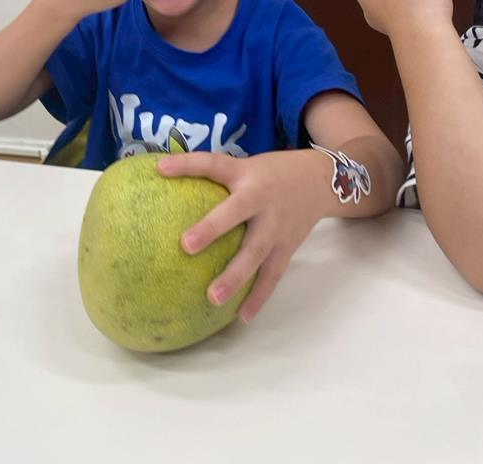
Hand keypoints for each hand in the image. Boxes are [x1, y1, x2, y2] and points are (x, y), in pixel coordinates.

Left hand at [158, 151, 324, 322]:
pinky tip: (242, 317)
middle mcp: (262, 199)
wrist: (320, 181)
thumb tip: (164, 175)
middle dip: (213, 228)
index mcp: (246, 175)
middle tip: (185, 245)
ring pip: (255, 253)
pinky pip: (272, 276)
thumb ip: (213, 175)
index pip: (214, 165)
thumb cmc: (271, 173)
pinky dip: (259, 297)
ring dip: (235, 276)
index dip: (188, 165)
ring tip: (212, 298)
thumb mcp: (245, 166)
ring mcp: (276, 226)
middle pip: (237, 213)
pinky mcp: (287, 248)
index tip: (162, 168)